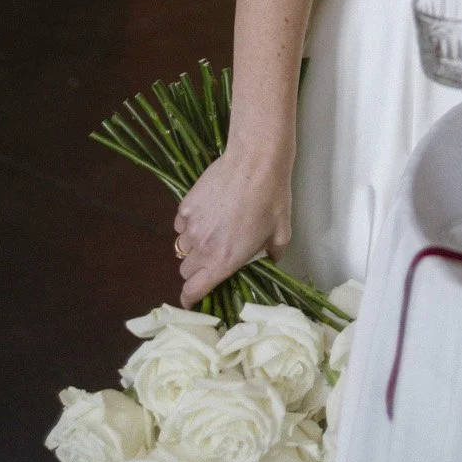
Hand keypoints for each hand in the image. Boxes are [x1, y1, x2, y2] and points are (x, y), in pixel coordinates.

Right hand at [174, 143, 291, 305]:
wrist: (255, 161)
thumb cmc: (272, 198)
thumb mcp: (281, 233)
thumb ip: (272, 255)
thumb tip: (269, 261)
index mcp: (223, 261)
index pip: (193, 292)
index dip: (190, 300)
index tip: (194, 298)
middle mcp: (203, 248)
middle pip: (186, 271)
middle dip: (196, 271)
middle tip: (213, 258)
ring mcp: (191, 226)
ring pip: (182, 247)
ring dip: (193, 247)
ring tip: (211, 233)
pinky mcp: (186, 205)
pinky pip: (181, 224)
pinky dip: (189, 224)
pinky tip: (206, 213)